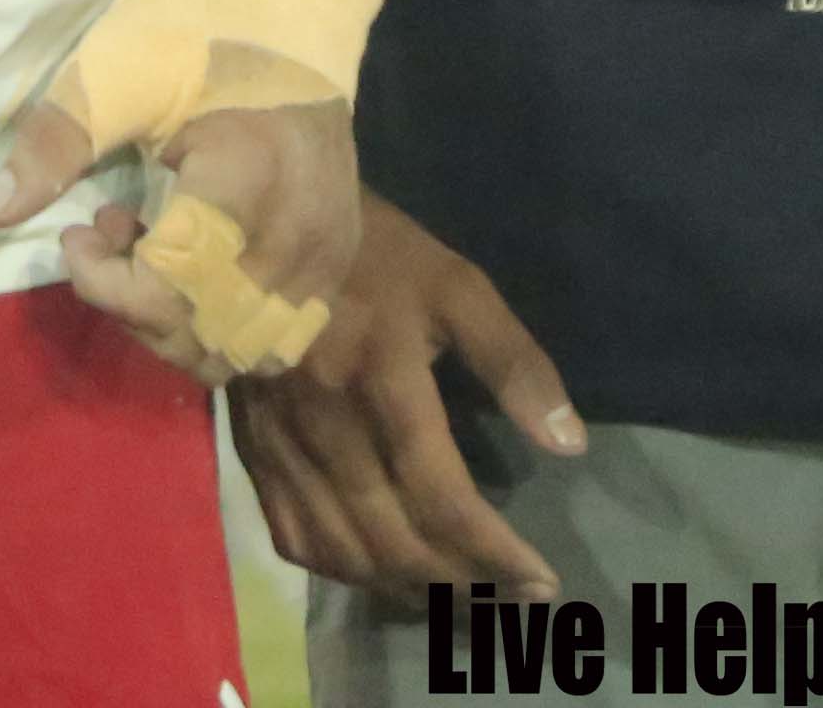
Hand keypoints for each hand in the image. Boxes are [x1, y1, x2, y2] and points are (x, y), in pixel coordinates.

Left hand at [0, 83, 362, 384]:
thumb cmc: (199, 24)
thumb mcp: (116, 72)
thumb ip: (57, 144)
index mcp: (246, 184)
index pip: (172, 294)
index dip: (105, 286)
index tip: (75, 235)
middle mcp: (299, 234)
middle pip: (208, 338)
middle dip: (137, 309)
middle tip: (108, 235)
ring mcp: (327, 251)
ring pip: (246, 350)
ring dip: (181, 325)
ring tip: (151, 248)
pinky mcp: (337, 254)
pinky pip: (282, 332)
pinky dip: (225, 320)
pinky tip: (196, 260)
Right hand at [230, 191, 582, 596]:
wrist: (263, 220)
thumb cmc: (376, 251)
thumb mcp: (458, 287)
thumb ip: (514, 364)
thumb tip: (568, 444)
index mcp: (383, 381)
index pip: (444, 497)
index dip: (495, 554)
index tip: (542, 582)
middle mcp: (328, 425)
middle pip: (396, 539)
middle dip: (462, 585)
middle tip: (510, 602)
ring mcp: (282, 443)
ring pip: (345, 550)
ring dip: (407, 590)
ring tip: (458, 598)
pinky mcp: (254, 449)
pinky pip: (294, 535)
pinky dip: (341, 569)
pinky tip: (379, 571)